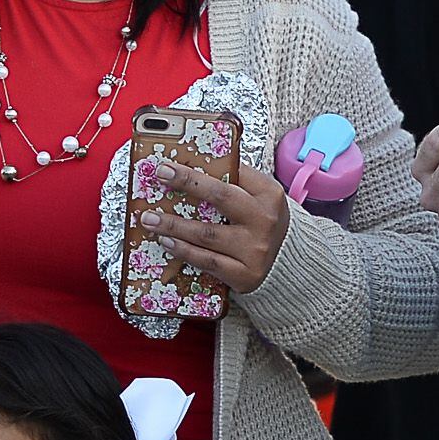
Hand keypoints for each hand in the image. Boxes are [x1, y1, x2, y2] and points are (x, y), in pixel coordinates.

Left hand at [148, 160, 292, 294]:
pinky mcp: (244, 274)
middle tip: (161, 176)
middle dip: (188, 183)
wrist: (289, 263)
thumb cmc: (264, 223)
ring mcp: (255, 249)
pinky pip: (207, 261)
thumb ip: (235, 182)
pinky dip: (184, 251)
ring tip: (149, 218)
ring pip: (207, 234)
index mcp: (269, 194)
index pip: (234, 173)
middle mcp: (264, 220)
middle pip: (221, 197)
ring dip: (174, 224)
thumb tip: (191, 167)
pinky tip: (167, 241)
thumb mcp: (260, 198)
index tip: (170, 165)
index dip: (200, 168)